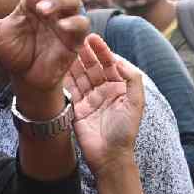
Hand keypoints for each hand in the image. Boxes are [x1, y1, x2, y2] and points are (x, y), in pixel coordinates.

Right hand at [65, 34, 144, 175]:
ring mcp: (90, 99)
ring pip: (80, 75)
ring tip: (64, 47)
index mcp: (120, 88)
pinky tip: (58, 64)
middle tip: (74, 37)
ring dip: (74, 62)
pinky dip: (65, 77)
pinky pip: (70, 89)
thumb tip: (119, 60)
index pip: (110, 64)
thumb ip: (132, 79)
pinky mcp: (77, 108)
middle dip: (85, 52)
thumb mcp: (136, 103)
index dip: (102, 50)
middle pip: (93, 67)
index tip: (92, 37)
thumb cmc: (125, 131)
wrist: (109, 156)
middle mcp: (104, 91)